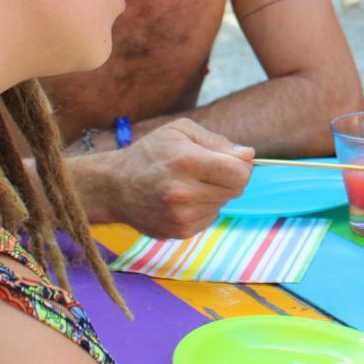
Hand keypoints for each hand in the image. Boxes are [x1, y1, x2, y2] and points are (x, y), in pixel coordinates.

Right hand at [102, 120, 253, 238]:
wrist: (115, 187)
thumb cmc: (151, 153)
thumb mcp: (180, 131)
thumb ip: (218, 142)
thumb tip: (249, 155)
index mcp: (187, 162)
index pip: (240, 173)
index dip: (242, 165)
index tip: (231, 159)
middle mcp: (184, 192)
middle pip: (236, 189)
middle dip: (229, 177)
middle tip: (207, 169)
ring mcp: (181, 216)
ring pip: (224, 203)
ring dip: (215, 193)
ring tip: (189, 183)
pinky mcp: (179, 232)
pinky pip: (210, 217)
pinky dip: (203, 207)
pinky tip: (183, 199)